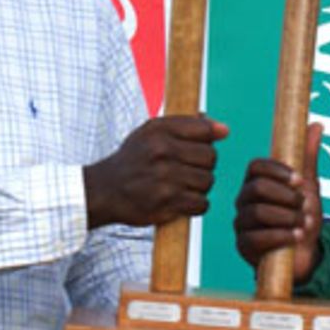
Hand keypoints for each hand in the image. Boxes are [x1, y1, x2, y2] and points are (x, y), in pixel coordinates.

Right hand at [84, 116, 228, 227]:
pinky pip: (202, 203)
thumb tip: (223, 130)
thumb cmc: (134, 158)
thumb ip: (186, 125)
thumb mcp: (151, 131)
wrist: (105, 190)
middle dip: (205, 164)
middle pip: (210, 157)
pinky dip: (197, 204)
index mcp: (159, 131)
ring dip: (201, 185)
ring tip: (184, 184)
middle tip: (190, 168)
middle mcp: (162, 152)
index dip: (211, 137)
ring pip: (208, 181)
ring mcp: (164, 179)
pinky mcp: (165, 204)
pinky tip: (183, 200)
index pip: (204, 130)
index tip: (208, 143)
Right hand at [233, 122, 322, 284]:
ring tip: (305, 223)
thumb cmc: (303, 216)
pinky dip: (282, 236)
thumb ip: (308, 157)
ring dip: (288, 217)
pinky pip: (258, 237)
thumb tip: (317, 124)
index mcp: (257, 181)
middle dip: (287, 197)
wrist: (305, 253)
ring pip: (259, 212)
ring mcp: (242, 222)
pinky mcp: (244, 245)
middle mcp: (245, 199)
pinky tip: (298, 237)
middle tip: (305, 206)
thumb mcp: (309, 186)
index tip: (301, 181)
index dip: (278, 171)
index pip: (257, 166)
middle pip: (258, 188)